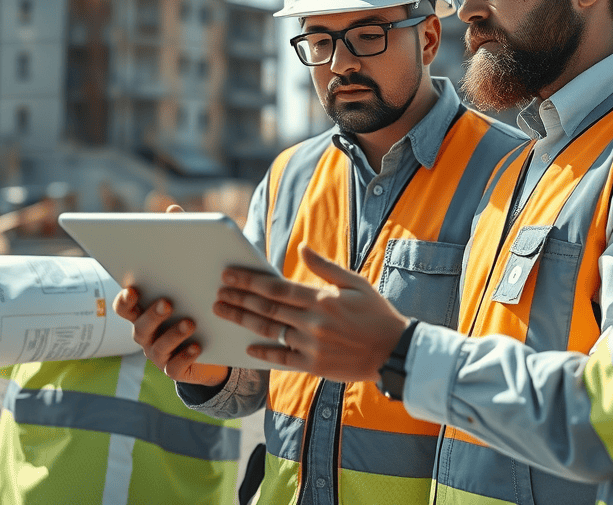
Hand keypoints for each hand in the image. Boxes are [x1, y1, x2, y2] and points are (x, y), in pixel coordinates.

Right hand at [113, 285, 229, 386]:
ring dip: (173, 334)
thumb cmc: (194, 317)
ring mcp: (159, 355)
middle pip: (140, 328)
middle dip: (152, 315)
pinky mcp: (173, 369)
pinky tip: (196, 347)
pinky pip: (173, 367)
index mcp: (144, 317)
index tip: (133, 290)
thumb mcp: (186, 302)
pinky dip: (184, 356)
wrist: (210, 353)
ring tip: (190, 323)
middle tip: (166, 303)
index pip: (124, 309)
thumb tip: (185, 263)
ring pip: (158, 348)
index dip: (125, 301)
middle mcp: (147, 336)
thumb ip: (179, 287)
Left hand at [214, 244, 409, 381]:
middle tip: (218, 292)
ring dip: (243, 320)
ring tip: (223, 312)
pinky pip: (281, 358)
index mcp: (322, 298)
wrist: (394, 352)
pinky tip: (248, 346)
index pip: (277, 287)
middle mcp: (313, 321)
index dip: (249, 280)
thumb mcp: (356, 283)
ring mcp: (312, 345)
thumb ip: (325, 267)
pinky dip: (263, 352)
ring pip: (269, 331)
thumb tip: (302, 248)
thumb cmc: (377, 314)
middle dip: (239, 298)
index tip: (230, 275)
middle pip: (266, 308)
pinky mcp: (314, 365)